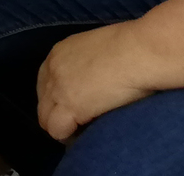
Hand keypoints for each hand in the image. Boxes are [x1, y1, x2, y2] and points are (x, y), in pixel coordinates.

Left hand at [37, 22, 155, 141]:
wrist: (140, 50)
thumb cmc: (133, 47)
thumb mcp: (100, 50)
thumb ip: (89, 65)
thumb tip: (95, 82)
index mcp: (60, 53)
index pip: (47, 84)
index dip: (61, 100)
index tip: (79, 108)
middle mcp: (52, 68)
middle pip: (43, 102)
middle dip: (59, 115)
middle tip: (82, 124)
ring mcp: (58, 87)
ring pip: (46, 119)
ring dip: (63, 127)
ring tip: (86, 131)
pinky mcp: (70, 105)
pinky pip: (56, 130)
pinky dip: (69, 136)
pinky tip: (87, 135)